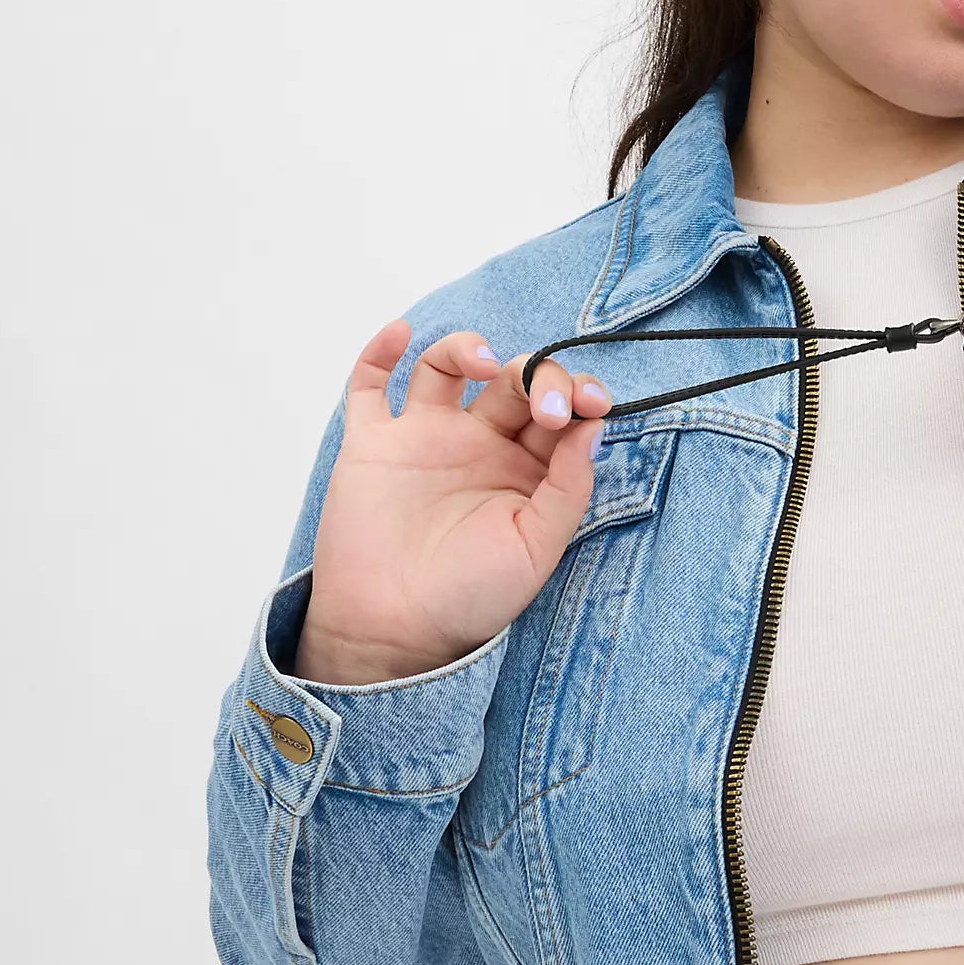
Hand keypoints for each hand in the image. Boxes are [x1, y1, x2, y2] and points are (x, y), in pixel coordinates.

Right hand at [295, 320, 613, 683]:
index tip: (591, 403)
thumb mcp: (538, 547)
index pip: (559, 411)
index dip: (578, 395)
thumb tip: (593, 425)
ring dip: (468, 348)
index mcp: (526, 469)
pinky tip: (401, 332)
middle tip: (548, 404)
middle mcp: (479, 445)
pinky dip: (379, 351)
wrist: (396, 632)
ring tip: (485, 362)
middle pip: (511, 381)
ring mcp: (424, 439)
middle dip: (537, 376)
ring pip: (447, 367)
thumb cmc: (472, 598)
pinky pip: (370, 386)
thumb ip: (568, 486)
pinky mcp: (373, 444)